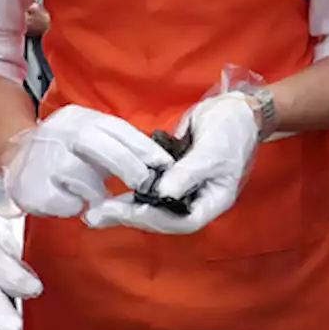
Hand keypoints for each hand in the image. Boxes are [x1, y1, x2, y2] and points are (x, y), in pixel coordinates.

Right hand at [2, 106, 169, 217]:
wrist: (14, 155)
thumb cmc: (65, 149)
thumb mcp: (89, 135)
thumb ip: (118, 145)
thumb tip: (158, 165)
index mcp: (79, 118)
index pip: (116, 129)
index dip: (144, 148)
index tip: (165, 166)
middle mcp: (60, 133)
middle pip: (99, 147)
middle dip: (129, 168)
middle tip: (146, 186)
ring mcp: (44, 159)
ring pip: (83, 180)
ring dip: (96, 193)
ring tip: (92, 194)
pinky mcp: (32, 187)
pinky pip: (66, 203)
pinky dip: (74, 206)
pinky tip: (69, 200)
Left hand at [85, 93, 258, 235]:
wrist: (233, 109)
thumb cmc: (230, 131)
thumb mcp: (210, 152)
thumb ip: (186, 174)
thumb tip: (161, 194)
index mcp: (212, 201)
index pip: (183, 221)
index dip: (157, 219)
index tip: (131, 211)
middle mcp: (196, 200)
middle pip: (162, 218)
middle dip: (130, 217)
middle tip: (97, 216)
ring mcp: (182, 189)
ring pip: (152, 206)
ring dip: (125, 208)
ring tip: (95, 211)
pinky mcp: (170, 175)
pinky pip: (149, 189)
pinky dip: (130, 192)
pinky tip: (106, 194)